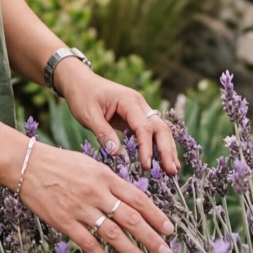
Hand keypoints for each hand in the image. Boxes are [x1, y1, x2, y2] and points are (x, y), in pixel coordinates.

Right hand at [16, 141, 175, 252]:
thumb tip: (130, 200)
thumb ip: (110, 181)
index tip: (169, 229)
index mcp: (105, 176)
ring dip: (132, 251)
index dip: (156, 216)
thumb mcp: (89, 164)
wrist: (26, 164)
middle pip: (130, 218)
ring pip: (113, 233)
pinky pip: (87, 242)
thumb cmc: (58, 162)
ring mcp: (80, 208)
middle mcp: (96, 192)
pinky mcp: (64, 221)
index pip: (137, 198)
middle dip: (151, 238)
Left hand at [59, 66, 181, 175]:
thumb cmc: (82, 95)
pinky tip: (163, 160)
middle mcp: (140, 104)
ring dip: (167, 149)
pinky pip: (151, 132)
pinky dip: (158, 145)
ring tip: (173, 170)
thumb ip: (103, 133)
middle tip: (171, 172)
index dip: (147, 148)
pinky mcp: (136, 117)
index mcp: (129, 101)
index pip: (144, 127)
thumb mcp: (88, 115)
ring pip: (160, 130)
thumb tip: (117, 153)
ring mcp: (140, 110)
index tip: (146, 166)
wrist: (79, 81)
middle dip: (167, 150)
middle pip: (160, 128)